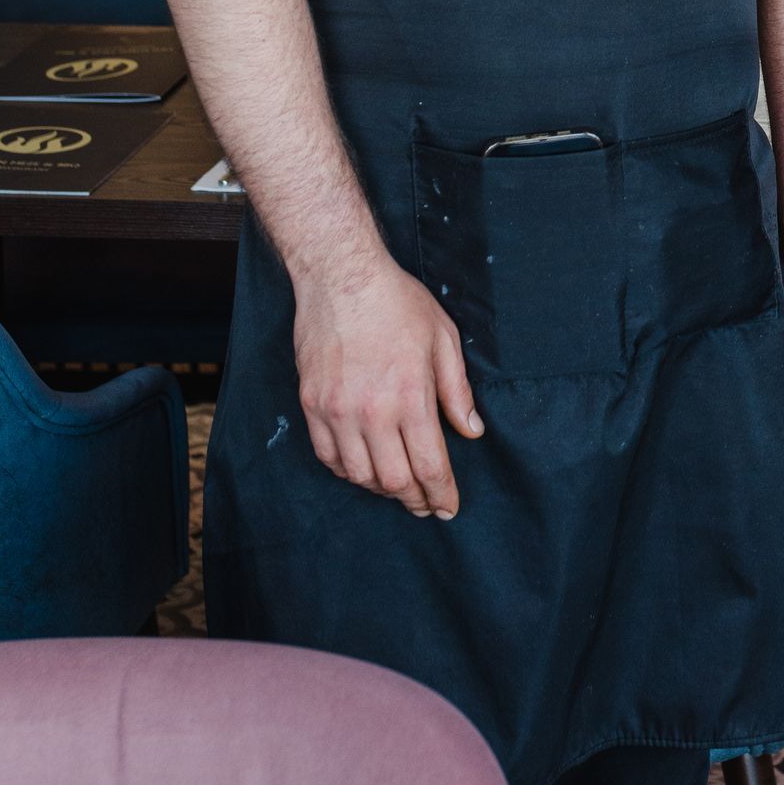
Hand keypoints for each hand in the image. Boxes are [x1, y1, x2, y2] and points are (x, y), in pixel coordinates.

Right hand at [293, 253, 483, 516]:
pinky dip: (348, 471)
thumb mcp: (443, 339)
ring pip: (359, 475)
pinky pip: (328, 456)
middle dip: (415, 500)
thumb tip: (472, 432)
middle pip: (394, 480)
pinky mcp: (312, 405)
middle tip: (427, 505)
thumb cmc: (398, 303)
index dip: (442, 494)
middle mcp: (372, 411)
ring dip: (382, 489)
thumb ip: (457, 391)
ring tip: (398, 487)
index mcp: (410, 396)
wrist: (341, 276)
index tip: (449, 508)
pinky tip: (363, 468)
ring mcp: (337, 410)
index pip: (430, 465)